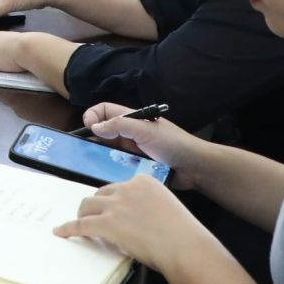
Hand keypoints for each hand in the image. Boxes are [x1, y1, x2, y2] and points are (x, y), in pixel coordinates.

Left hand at [53, 175, 217, 272]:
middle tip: (94, 218)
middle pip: (100, 194)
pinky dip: (68, 228)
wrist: (185, 247)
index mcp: (143, 181)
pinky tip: (60, 232)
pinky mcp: (107, 223)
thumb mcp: (166, 208)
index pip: (119, 188)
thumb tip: (135, 219)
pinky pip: (81, 225)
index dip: (113, 201)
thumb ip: (148, 206)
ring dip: (82, 215)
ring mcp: (115, 205)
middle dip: (96, 206)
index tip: (113, 210)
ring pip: (87, 206)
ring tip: (80, 224)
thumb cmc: (183, 235)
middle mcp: (127, 188)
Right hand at [78, 104, 210, 187]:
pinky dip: (112, 169)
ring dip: (102, 156)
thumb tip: (94, 127)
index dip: (93, 116)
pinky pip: (117, 167)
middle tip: (87, 149)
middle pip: (103, 133)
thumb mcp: (145, 130)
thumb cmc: (174, 144)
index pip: (105, 111)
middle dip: (94, 140)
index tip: (88, 127)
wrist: (196, 168)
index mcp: (132, 120)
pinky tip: (110, 173)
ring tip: (97, 162)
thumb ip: (119, 125)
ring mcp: (132, 152)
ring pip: (108, 152)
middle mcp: (130, 134)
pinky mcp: (135, 168)